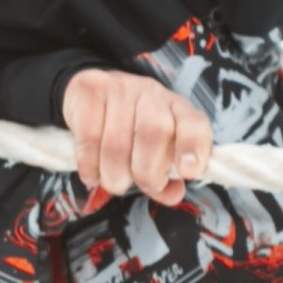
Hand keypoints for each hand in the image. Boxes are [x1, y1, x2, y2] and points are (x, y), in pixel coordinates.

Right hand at [63, 68, 211, 206]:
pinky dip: (89, 165)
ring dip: (114, 175)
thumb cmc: (131, 128)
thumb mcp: (156, 150)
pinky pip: (89, 137)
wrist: (93, 94)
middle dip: (147, 172)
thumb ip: (166, 176)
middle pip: (155, 133)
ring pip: (117, 142)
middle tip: (140, 186)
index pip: (194, 124)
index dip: (192, 147)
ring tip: (113, 182)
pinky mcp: (89, 90)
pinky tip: (91, 174)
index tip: (188, 172)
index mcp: (177, 109)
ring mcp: (119, 88)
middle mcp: (151, 94)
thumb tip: (172, 194)